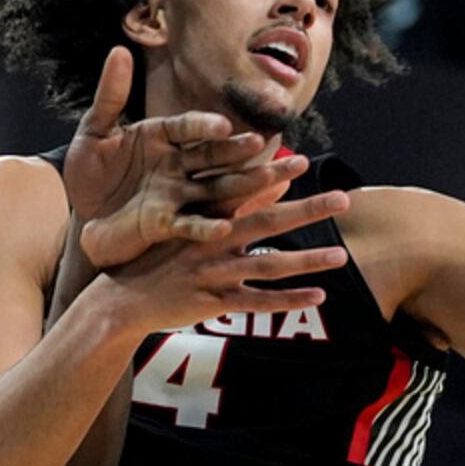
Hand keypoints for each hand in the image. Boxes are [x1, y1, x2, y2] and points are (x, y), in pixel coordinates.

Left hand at [67, 47, 309, 268]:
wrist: (75, 212)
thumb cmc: (88, 170)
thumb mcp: (94, 131)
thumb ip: (110, 96)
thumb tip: (119, 50)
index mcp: (162, 137)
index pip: (187, 127)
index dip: (203, 126)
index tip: (221, 125)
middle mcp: (176, 165)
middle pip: (213, 155)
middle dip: (238, 150)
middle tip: (263, 142)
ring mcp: (175, 195)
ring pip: (216, 187)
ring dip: (244, 184)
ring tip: (275, 179)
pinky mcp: (165, 225)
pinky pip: (190, 225)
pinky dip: (205, 227)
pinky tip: (224, 227)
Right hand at [100, 188, 351, 335]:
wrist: (121, 300)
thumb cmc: (158, 258)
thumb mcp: (187, 224)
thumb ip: (228, 204)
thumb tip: (274, 182)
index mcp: (203, 217)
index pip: (242, 190)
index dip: (272, 176)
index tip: (302, 161)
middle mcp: (210, 242)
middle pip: (266, 223)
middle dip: (306, 210)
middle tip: (342, 199)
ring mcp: (212, 274)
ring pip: (266, 265)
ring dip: (306, 261)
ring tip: (340, 255)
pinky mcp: (212, 304)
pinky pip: (256, 302)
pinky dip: (287, 300)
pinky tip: (318, 296)